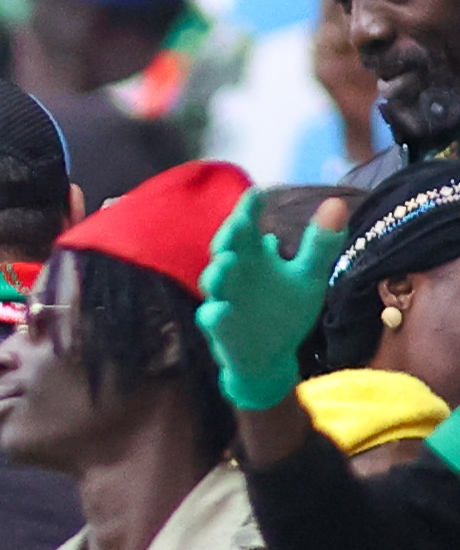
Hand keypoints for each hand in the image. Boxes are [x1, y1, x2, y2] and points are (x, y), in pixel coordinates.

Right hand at [197, 190, 347, 411]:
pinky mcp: (220, 327)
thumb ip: (320, 244)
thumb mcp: (309, 277)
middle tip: (238, 223)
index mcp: (255, 256)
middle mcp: (236, 273)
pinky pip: (212, 318)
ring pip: (215, 282)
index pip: (248, 227)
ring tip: (227, 262)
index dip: (249, 210)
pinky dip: (214, 314)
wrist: (272, 355)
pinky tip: (221, 310)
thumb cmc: (286, 310)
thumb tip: (337, 201)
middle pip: (226, 249)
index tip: (256, 194)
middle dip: (229, 237)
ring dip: (218, 272)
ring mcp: (224, 299)